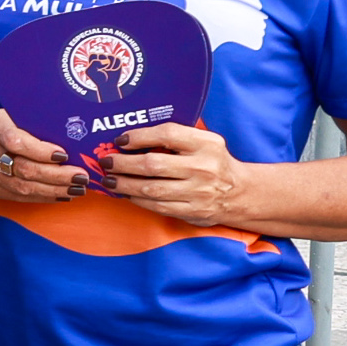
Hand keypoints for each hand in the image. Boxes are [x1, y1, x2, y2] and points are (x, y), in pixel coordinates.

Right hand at [0, 107, 84, 202]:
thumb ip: (33, 122)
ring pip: (24, 187)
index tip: (64, 154)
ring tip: (77, 188)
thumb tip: (73, 132)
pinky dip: (44, 197)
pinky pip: (20, 197)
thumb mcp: (10, 116)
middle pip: (24, 169)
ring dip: (55, 189)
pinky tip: (62, 194)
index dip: (41, 151)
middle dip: (57, 175)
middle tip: (81, 177)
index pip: (17, 142)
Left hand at [97, 119, 246, 225]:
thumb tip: (131, 138)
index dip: (139, 136)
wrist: (240, 192)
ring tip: (110, 180)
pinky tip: (126, 194)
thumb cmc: (212, 162)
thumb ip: (176, 138)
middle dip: (123, 164)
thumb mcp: (204, 142)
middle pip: (153, 164)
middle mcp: (203, 167)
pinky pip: (157, 206)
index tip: (120, 140)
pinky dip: (137, 200)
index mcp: (206, 144)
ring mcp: (199, 192)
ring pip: (151, 189)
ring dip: (124, 184)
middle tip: (106, 162)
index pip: (167, 134)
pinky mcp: (193, 211)